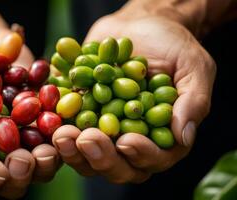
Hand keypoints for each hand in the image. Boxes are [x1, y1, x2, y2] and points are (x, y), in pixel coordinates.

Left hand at [53, 13, 215, 182]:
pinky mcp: (77, 116)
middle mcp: (128, 140)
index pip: (152, 159)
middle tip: (86, 139)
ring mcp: (99, 130)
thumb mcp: (193, 67)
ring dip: (71, 149)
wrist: (138, 27)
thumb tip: (183, 136)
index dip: (141, 155)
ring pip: (84, 154)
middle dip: (100, 156)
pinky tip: (47, 117)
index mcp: (159, 138)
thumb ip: (192, 101)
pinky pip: (63, 128)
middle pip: (114, 165)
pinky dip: (54, 125)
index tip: (127, 141)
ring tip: (62, 133)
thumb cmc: (172, 46)